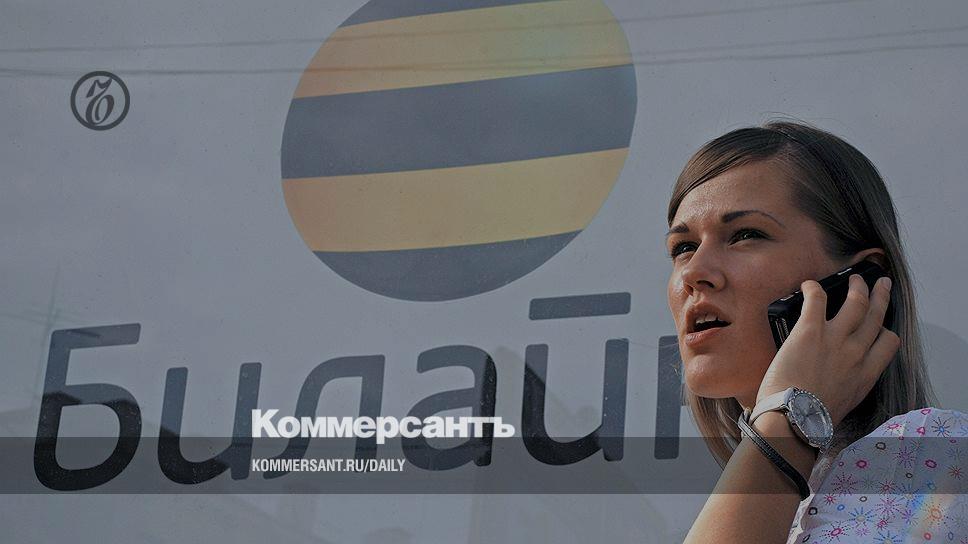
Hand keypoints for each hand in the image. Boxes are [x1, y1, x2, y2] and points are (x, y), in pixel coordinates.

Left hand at [756, 274, 899, 427]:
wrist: (794, 420)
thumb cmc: (811, 419)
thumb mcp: (843, 403)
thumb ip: (847, 384)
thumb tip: (836, 378)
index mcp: (866, 374)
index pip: (888, 343)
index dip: (886, 330)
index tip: (882, 325)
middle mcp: (856, 353)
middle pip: (876, 316)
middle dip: (880, 297)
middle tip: (881, 285)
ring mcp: (835, 340)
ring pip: (856, 303)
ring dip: (858, 286)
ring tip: (856, 278)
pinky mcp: (810, 331)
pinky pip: (817, 300)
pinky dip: (814, 289)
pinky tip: (809, 285)